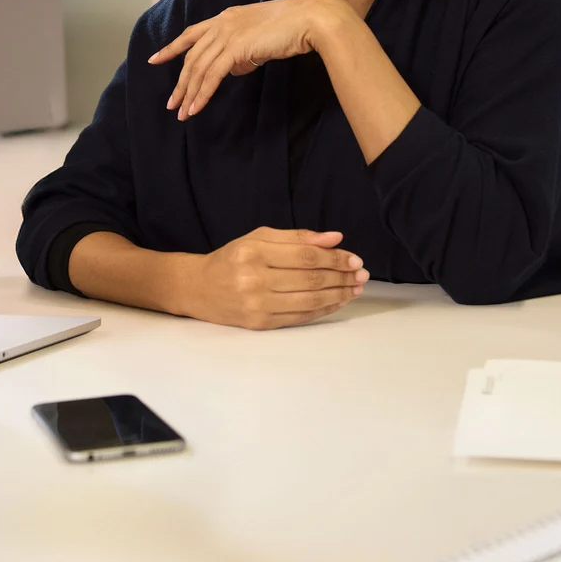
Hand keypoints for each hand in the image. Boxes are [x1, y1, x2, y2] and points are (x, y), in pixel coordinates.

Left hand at [148, 0, 347, 120]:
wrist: (310, 19)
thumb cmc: (293, 27)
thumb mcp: (261, 37)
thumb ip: (244, 51)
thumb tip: (233, 68)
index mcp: (227, 17)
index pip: (192, 33)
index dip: (172, 47)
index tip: (155, 59)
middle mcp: (223, 23)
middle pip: (192, 56)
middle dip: (181, 83)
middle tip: (172, 104)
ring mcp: (228, 34)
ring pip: (199, 68)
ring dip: (189, 93)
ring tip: (182, 114)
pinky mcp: (236, 48)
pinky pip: (212, 76)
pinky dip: (202, 94)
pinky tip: (196, 108)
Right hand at [182, 227, 368, 329]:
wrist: (198, 288)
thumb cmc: (231, 258)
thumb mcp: (258, 237)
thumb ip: (297, 237)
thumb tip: (335, 238)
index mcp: (254, 252)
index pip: (305, 256)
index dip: (334, 258)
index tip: (354, 258)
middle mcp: (255, 279)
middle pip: (311, 279)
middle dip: (342, 276)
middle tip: (362, 274)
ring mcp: (258, 305)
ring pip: (310, 301)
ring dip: (339, 294)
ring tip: (355, 288)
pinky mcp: (261, 324)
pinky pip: (301, 317)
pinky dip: (324, 310)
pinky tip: (337, 301)